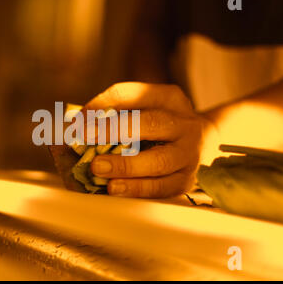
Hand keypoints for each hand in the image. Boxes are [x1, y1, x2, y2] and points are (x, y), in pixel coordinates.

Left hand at [85, 82, 208, 197]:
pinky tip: (115, 188)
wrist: (207, 144)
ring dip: (125, 165)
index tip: (79, 118)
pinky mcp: (186, 180)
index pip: (134, 94)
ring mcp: (189, 153)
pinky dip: (136, 188)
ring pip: (159, 160)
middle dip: (114, 130)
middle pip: (150, 123)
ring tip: (97, 167)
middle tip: (85, 137)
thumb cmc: (161, 126)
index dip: (104, 103)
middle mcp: (184, 123)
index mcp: (170, 98)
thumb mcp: (147, 108)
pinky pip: (161, 187)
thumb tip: (76, 123)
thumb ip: (115, 112)